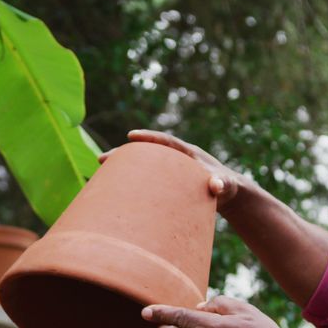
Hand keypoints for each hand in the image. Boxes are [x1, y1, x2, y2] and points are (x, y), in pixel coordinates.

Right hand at [100, 129, 245, 211]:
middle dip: (124, 154)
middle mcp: (176, 158)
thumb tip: (216, 185)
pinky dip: (131, 180)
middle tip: (102, 159)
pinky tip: (112, 189)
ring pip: (142, 165)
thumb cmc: (228, 186)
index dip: (149, 138)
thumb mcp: (227, 185)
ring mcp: (169, 169)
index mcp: (188, 154)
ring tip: (99, 173)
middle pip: (146, 152)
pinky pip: (145, 177)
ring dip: (122, 168)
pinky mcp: (166, 180)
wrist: (227, 191)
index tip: (131, 136)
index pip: (166, 142)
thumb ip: (223, 184)